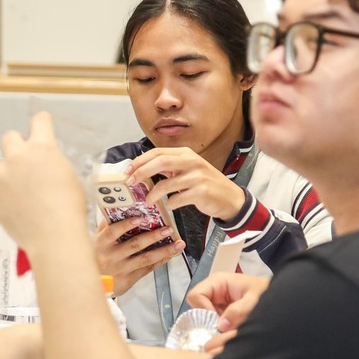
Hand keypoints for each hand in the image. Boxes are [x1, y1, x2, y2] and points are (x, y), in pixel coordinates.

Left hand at [0, 113, 88, 257]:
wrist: (53, 237)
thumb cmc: (69, 209)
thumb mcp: (69, 176)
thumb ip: (51, 162)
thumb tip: (44, 163)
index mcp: (42, 148)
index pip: (39, 121)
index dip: (41, 122)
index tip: (40, 124)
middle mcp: (18, 156)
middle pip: (10, 136)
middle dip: (17, 145)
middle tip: (24, 161)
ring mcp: (0, 175)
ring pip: (2, 168)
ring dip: (10, 176)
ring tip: (25, 199)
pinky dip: (3, 197)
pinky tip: (17, 210)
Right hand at [94, 216, 182, 297]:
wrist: (91, 284)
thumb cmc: (94, 258)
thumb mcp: (93, 241)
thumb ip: (105, 227)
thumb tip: (118, 210)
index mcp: (101, 244)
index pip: (113, 232)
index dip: (126, 224)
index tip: (140, 218)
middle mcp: (112, 257)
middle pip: (135, 245)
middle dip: (153, 236)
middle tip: (168, 229)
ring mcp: (121, 269)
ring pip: (145, 259)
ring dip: (164, 251)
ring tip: (177, 244)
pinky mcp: (128, 280)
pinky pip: (147, 269)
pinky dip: (160, 261)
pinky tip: (169, 255)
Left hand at [129, 145, 244, 220]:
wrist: (230, 198)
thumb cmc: (205, 184)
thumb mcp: (188, 170)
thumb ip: (169, 168)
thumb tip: (142, 170)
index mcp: (186, 154)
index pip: (157, 153)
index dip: (140, 161)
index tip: (128, 171)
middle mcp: (192, 161)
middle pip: (160, 162)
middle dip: (141, 173)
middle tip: (131, 183)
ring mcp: (197, 176)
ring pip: (166, 184)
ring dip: (153, 194)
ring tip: (148, 201)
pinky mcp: (201, 191)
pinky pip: (177, 199)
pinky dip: (171, 204)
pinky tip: (172, 205)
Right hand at [186, 272, 268, 353]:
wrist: (280, 295)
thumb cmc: (267, 292)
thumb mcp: (255, 300)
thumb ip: (239, 311)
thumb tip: (221, 325)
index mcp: (218, 281)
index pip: (196, 296)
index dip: (203, 310)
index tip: (217, 322)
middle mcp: (214, 291)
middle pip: (197, 308)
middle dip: (208, 321)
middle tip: (223, 329)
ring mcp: (217, 303)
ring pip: (204, 318)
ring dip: (214, 327)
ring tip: (231, 329)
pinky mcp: (222, 313)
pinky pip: (213, 323)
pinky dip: (219, 330)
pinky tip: (232, 330)